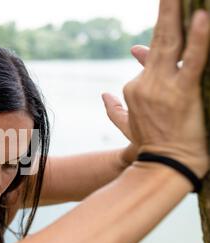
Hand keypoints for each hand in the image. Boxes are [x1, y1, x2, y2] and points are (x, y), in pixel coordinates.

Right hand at [109, 1, 209, 177]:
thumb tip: (103, 95)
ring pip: (171, 44)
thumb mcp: (128, 127)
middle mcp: (146, 84)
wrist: (163, 168)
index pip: (149, 59)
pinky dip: (198, 39)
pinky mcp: (183, 94)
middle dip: (166, 12)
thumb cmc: (150, 147)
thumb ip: (114, 110)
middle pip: (158, 41)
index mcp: (135, 89)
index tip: (167, 23)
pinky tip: (202, 18)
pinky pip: (192, 61)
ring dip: (175, 15)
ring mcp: (163, 88)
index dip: (157, 42)